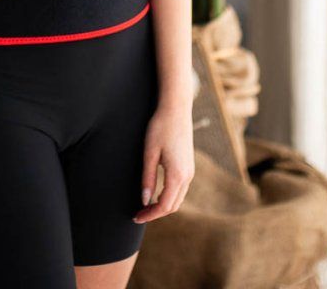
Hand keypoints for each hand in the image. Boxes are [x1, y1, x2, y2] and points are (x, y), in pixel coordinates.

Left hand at [133, 103, 194, 222]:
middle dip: (156, 213)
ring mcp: (190, 171)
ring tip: (145, 205)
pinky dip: (169, 196)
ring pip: (178, 198)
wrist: (176, 109)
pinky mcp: (189, 166)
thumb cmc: (160, 128)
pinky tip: (156, 192)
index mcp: (177, 175)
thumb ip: (148, 178)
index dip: (150, 214)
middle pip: (173, 206)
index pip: (164, 206)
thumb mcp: (150, 153)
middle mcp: (187, 176)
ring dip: (163, 205)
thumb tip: (145, 201)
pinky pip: (181, 189)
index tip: (136, 217)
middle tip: (139, 213)